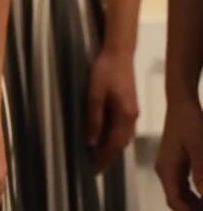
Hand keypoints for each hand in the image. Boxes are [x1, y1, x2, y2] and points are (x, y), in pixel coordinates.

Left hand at [85, 47, 138, 171]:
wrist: (118, 53)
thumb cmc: (103, 71)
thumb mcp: (94, 93)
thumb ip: (93, 118)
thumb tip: (91, 142)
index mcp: (125, 116)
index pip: (114, 144)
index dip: (104, 158)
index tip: (92, 169)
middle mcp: (131, 117)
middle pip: (120, 143)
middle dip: (106, 156)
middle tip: (91, 167)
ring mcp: (131, 112)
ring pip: (121, 137)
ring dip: (109, 147)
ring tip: (93, 156)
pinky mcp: (128, 106)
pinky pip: (120, 128)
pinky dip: (111, 137)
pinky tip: (101, 137)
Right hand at [158, 95, 202, 208]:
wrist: (181, 102)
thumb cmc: (189, 121)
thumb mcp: (200, 148)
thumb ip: (202, 174)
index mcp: (167, 169)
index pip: (175, 201)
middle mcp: (165, 171)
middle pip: (177, 200)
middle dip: (193, 209)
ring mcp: (170, 167)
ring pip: (181, 194)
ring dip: (194, 204)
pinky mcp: (176, 162)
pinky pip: (183, 186)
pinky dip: (195, 195)